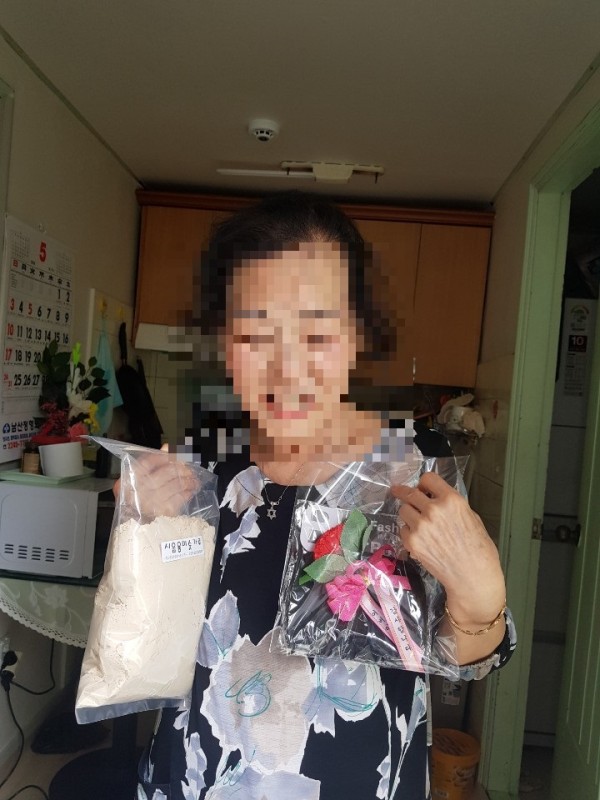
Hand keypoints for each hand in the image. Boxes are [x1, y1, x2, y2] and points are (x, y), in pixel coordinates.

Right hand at [112, 443, 199, 517]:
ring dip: (188, 480)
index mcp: (128, 480)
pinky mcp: (163, 512)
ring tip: (192, 478)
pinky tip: (190, 489)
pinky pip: (180, 498)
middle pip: (167, 472)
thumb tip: (166, 447)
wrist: (133, 528)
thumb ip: (152, 462)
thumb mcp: (136, 480)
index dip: (164, 456)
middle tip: (187, 467)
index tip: (174, 454)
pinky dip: (187, 492)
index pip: (149, 462)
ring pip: (176, 485)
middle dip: (181, 468)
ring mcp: (151, 503)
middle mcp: (138, 491)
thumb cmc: (135, 500)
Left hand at [392, 472, 505, 626]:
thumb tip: (436, 498)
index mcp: (451, 500)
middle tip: (400, 493)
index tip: (420, 487)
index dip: (424, 483)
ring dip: (408, 513)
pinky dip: (409, 531)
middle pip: (410, 492)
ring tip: (418, 522)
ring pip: (403, 509)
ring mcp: (420, 526)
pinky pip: (403, 529)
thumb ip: (451, 505)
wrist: (472, 576)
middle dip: (406, 493)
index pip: (428, 478)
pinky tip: (421, 539)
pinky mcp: (412, 542)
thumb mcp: (471, 517)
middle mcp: (433, 509)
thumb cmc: (479, 548)